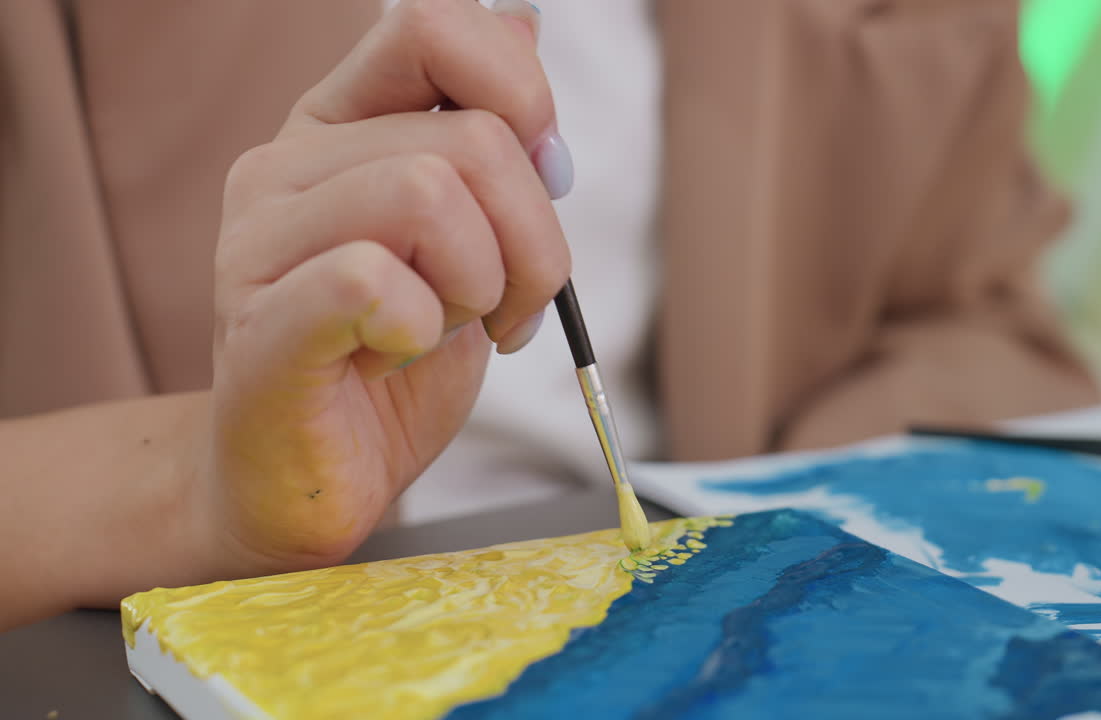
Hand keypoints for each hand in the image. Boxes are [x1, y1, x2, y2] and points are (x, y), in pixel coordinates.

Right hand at [202, 0, 569, 573]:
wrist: (310, 474)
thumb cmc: (390, 358)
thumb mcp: (467, 237)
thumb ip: (484, 137)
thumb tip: (524, 26)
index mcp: (338, 128)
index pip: (431, 27)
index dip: (519, 92)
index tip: (545, 175)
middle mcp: (286, 166)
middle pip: (470, 140)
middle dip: (533, 240)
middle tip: (508, 306)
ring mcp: (259, 243)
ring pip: (429, 195)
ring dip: (481, 284)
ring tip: (450, 331)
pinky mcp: (260, 328)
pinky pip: (371, 280)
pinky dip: (423, 325)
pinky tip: (399, 356)